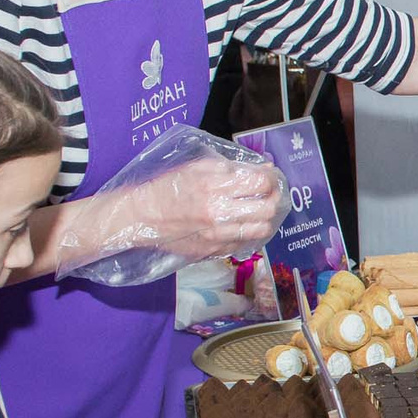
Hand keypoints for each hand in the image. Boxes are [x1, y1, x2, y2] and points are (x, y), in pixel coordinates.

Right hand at [78, 156, 284, 262]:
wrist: (142, 215)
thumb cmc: (168, 187)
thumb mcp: (196, 167)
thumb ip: (230, 167)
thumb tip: (262, 168)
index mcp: (213, 186)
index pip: (260, 182)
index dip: (271, 178)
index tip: (270, 176)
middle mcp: (218, 212)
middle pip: (267, 208)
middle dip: (275, 198)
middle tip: (272, 193)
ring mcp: (217, 234)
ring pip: (261, 229)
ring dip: (267, 218)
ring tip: (262, 210)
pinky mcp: (213, 250)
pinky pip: (245, 243)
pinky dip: (251, 233)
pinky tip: (246, 224)